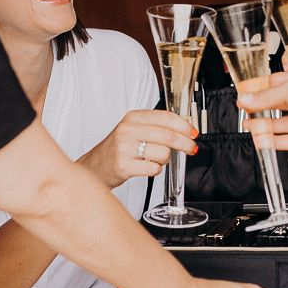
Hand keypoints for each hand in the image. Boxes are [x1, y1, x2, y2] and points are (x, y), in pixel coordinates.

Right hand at [77, 110, 196, 188]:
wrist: (94, 166)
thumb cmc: (118, 148)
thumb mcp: (134, 129)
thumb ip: (156, 126)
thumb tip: (185, 128)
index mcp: (132, 117)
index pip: (165, 117)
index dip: (184, 125)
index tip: (193, 133)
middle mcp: (128, 130)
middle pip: (168, 136)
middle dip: (185, 143)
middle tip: (192, 148)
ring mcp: (125, 147)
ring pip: (163, 153)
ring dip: (164, 159)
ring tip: (153, 159)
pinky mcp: (124, 165)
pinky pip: (153, 168)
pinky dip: (155, 170)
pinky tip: (146, 167)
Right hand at [238, 71, 287, 151]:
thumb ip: (264, 97)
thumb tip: (245, 99)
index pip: (278, 85)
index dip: (262, 89)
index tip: (246, 93)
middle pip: (279, 106)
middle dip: (261, 108)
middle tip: (245, 110)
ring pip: (283, 125)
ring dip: (265, 126)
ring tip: (248, 125)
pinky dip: (274, 141)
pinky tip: (261, 140)